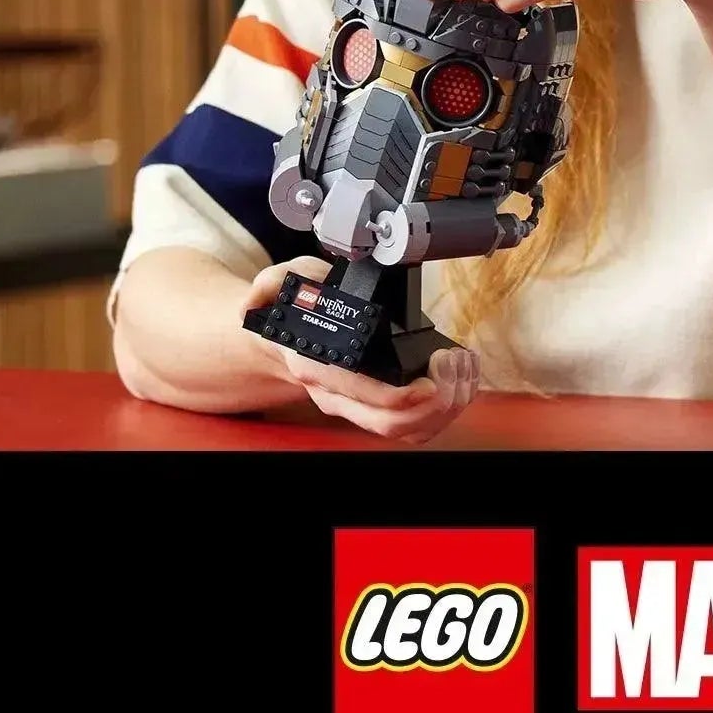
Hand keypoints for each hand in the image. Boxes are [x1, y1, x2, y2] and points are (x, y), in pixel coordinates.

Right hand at [243, 257, 479, 444]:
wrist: (291, 335)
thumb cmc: (298, 307)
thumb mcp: (284, 283)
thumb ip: (269, 284)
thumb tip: (253, 301)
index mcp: (317, 368)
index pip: (360, 396)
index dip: (399, 396)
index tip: (429, 377)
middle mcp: (339, 396)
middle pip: (392, 424)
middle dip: (435, 402)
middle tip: (450, 365)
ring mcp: (361, 406)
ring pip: (412, 429)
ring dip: (449, 403)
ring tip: (460, 364)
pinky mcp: (381, 406)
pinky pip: (421, 424)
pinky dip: (450, 405)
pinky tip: (460, 374)